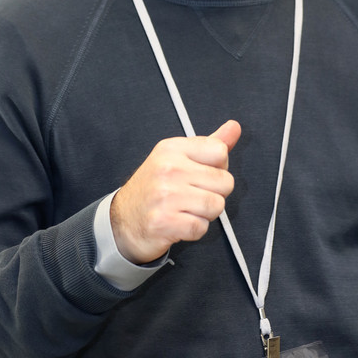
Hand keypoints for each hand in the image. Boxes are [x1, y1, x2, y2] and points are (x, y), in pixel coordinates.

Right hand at [110, 120, 241, 263]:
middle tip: (192, 195)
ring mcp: (165, 195)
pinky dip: (194, 230)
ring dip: (205, 213)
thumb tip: (234, 127)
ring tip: (186, 209)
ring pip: (217, 206)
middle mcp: (168, 168)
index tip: (200, 173)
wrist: (123, 221)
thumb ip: (210, 144)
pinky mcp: (164, 222)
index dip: (218, 167)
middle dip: (214, 193)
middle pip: (225, 182)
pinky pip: (201, 227)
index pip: (220, 151)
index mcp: (173, 148)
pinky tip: (179, 222)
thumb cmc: (154, 188)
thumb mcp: (178, 158)